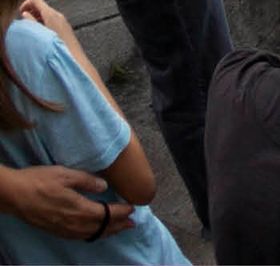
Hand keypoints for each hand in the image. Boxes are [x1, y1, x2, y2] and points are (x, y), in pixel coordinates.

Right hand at [0, 163, 128, 241]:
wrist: (13, 195)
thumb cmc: (39, 181)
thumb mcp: (66, 174)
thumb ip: (88, 181)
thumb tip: (105, 187)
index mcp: (79, 208)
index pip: (107, 213)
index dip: (122, 212)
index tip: (133, 208)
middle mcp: (73, 222)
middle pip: (102, 227)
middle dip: (119, 225)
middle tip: (132, 223)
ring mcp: (62, 229)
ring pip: (90, 234)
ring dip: (106, 232)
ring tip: (118, 229)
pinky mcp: (54, 230)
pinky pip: (78, 236)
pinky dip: (91, 235)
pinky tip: (92, 232)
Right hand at [12, 0, 73, 57]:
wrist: (72, 57)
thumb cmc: (56, 46)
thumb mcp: (39, 33)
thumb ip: (31, 22)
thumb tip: (25, 14)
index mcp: (51, 14)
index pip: (36, 0)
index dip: (26, 4)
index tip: (20, 12)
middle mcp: (58, 15)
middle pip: (41, 6)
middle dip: (30, 11)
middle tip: (23, 21)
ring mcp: (62, 20)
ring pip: (46, 13)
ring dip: (36, 17)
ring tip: (30, 28)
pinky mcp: (65, 27)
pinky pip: (51, 20)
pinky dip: (43, 22)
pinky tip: (40, 33)